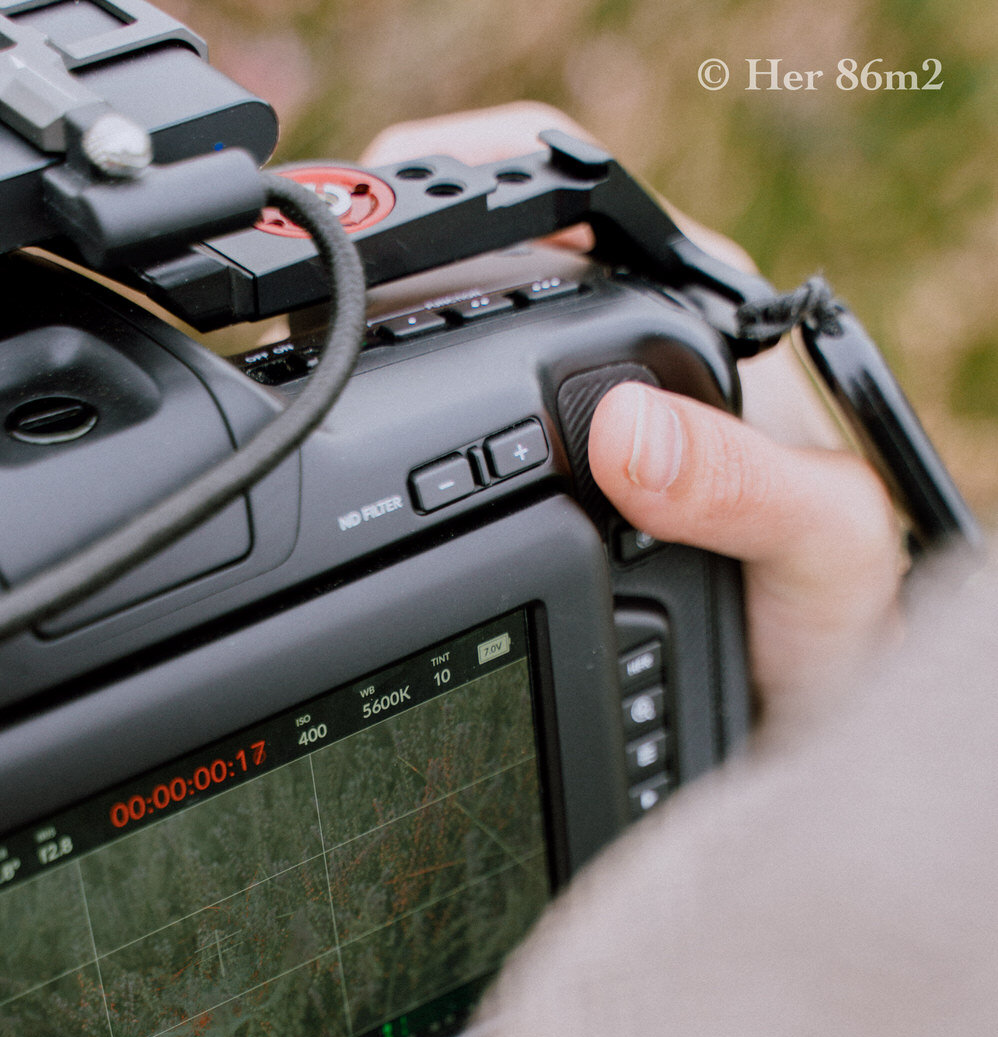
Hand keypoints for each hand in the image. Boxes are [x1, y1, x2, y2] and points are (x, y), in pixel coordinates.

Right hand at [362, 105, 906, 721]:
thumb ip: (742, 483)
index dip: (467, 214)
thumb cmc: (831, 617)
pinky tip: (351, 498)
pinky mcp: (532, 504)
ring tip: (319, 431)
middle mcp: (623, 368)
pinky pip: (443, 460)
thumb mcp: (818, 545)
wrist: (801, 709)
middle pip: (478, 286)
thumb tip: (621, 429)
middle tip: (319, 366)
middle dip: (391, 307)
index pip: (566, 221)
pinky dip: (386, 472)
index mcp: (691, 331)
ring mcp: (566, 437)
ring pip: (446, 370)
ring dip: (379, 387)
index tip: (379, 262)